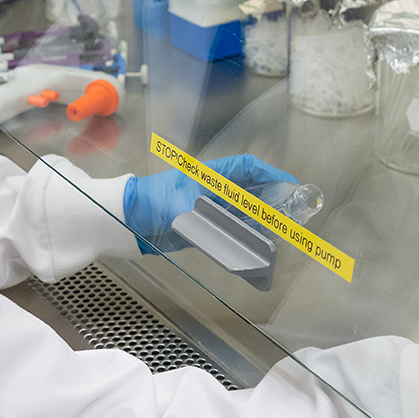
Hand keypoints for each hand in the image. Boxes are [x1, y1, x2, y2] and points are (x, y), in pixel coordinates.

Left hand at [124, 155, 296, 254]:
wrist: (125, 219)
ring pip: (245, 213)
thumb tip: (229, 238)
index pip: (248, 168)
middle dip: (273, 200)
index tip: (290, 183)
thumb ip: (206, 222)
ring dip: (262, 222)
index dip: (271, 173)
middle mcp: (214, 191)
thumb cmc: (149, 203)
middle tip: (292, 212)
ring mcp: (209, 209)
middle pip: (252, 191)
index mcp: (210, 175)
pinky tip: (258, 249)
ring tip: (280, 232)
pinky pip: (232, 232)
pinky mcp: (204, 227)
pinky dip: (246, 240)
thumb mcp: (179, 208)